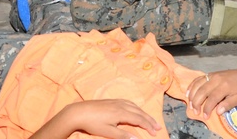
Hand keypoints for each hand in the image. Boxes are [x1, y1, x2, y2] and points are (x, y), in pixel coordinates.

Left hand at [34, 100, 160, 138]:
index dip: (148, 126)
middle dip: (149, 119)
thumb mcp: (108, 132)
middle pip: (139, 112)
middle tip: (158, 126)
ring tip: (150, 119)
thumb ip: (123, 135)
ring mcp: (115, 101)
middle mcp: (120, 105)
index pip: (139, 119)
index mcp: (121, 113)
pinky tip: (135, 109)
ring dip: (143, 113)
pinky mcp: (111, 101)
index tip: (155, 132)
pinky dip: (136, 107)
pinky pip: (128, 102)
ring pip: (134, 106)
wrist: (78, 112)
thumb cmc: (92, 123)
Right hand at [185, 70, 236, 119]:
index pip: (213, 98)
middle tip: (195, 112)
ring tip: (190, 105)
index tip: (205, 116)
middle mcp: (216, 80)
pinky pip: (197, 79)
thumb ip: (228, 105)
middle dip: (197, 103)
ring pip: (198, 85)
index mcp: (224, 86)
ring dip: (192, 95)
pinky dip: (191, 86)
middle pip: (202, 91)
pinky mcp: (209, 74)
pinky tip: (187, 94)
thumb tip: (217, 112)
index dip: (207, 108)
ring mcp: (211, 75)